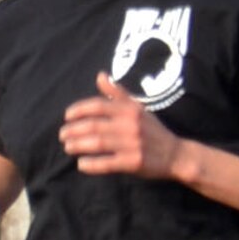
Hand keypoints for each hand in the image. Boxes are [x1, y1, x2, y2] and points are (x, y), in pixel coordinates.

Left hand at [59, 71, 180, 178]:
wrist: (176, 154)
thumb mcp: (138, 108)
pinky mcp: (133, 162)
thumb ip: (118, 93)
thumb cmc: (153, 130)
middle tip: (62, 135)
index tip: (67, 116)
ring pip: (97, 143)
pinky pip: (107, 163)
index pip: (98, 105)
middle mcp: (130, 125)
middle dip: (73, 130)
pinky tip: (81, 164)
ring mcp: (132, 144)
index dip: (79, 110)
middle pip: (94, 125)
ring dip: (78, 145)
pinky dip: (91, 164)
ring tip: (67, 147)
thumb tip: (100, 75)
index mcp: (129, 110)